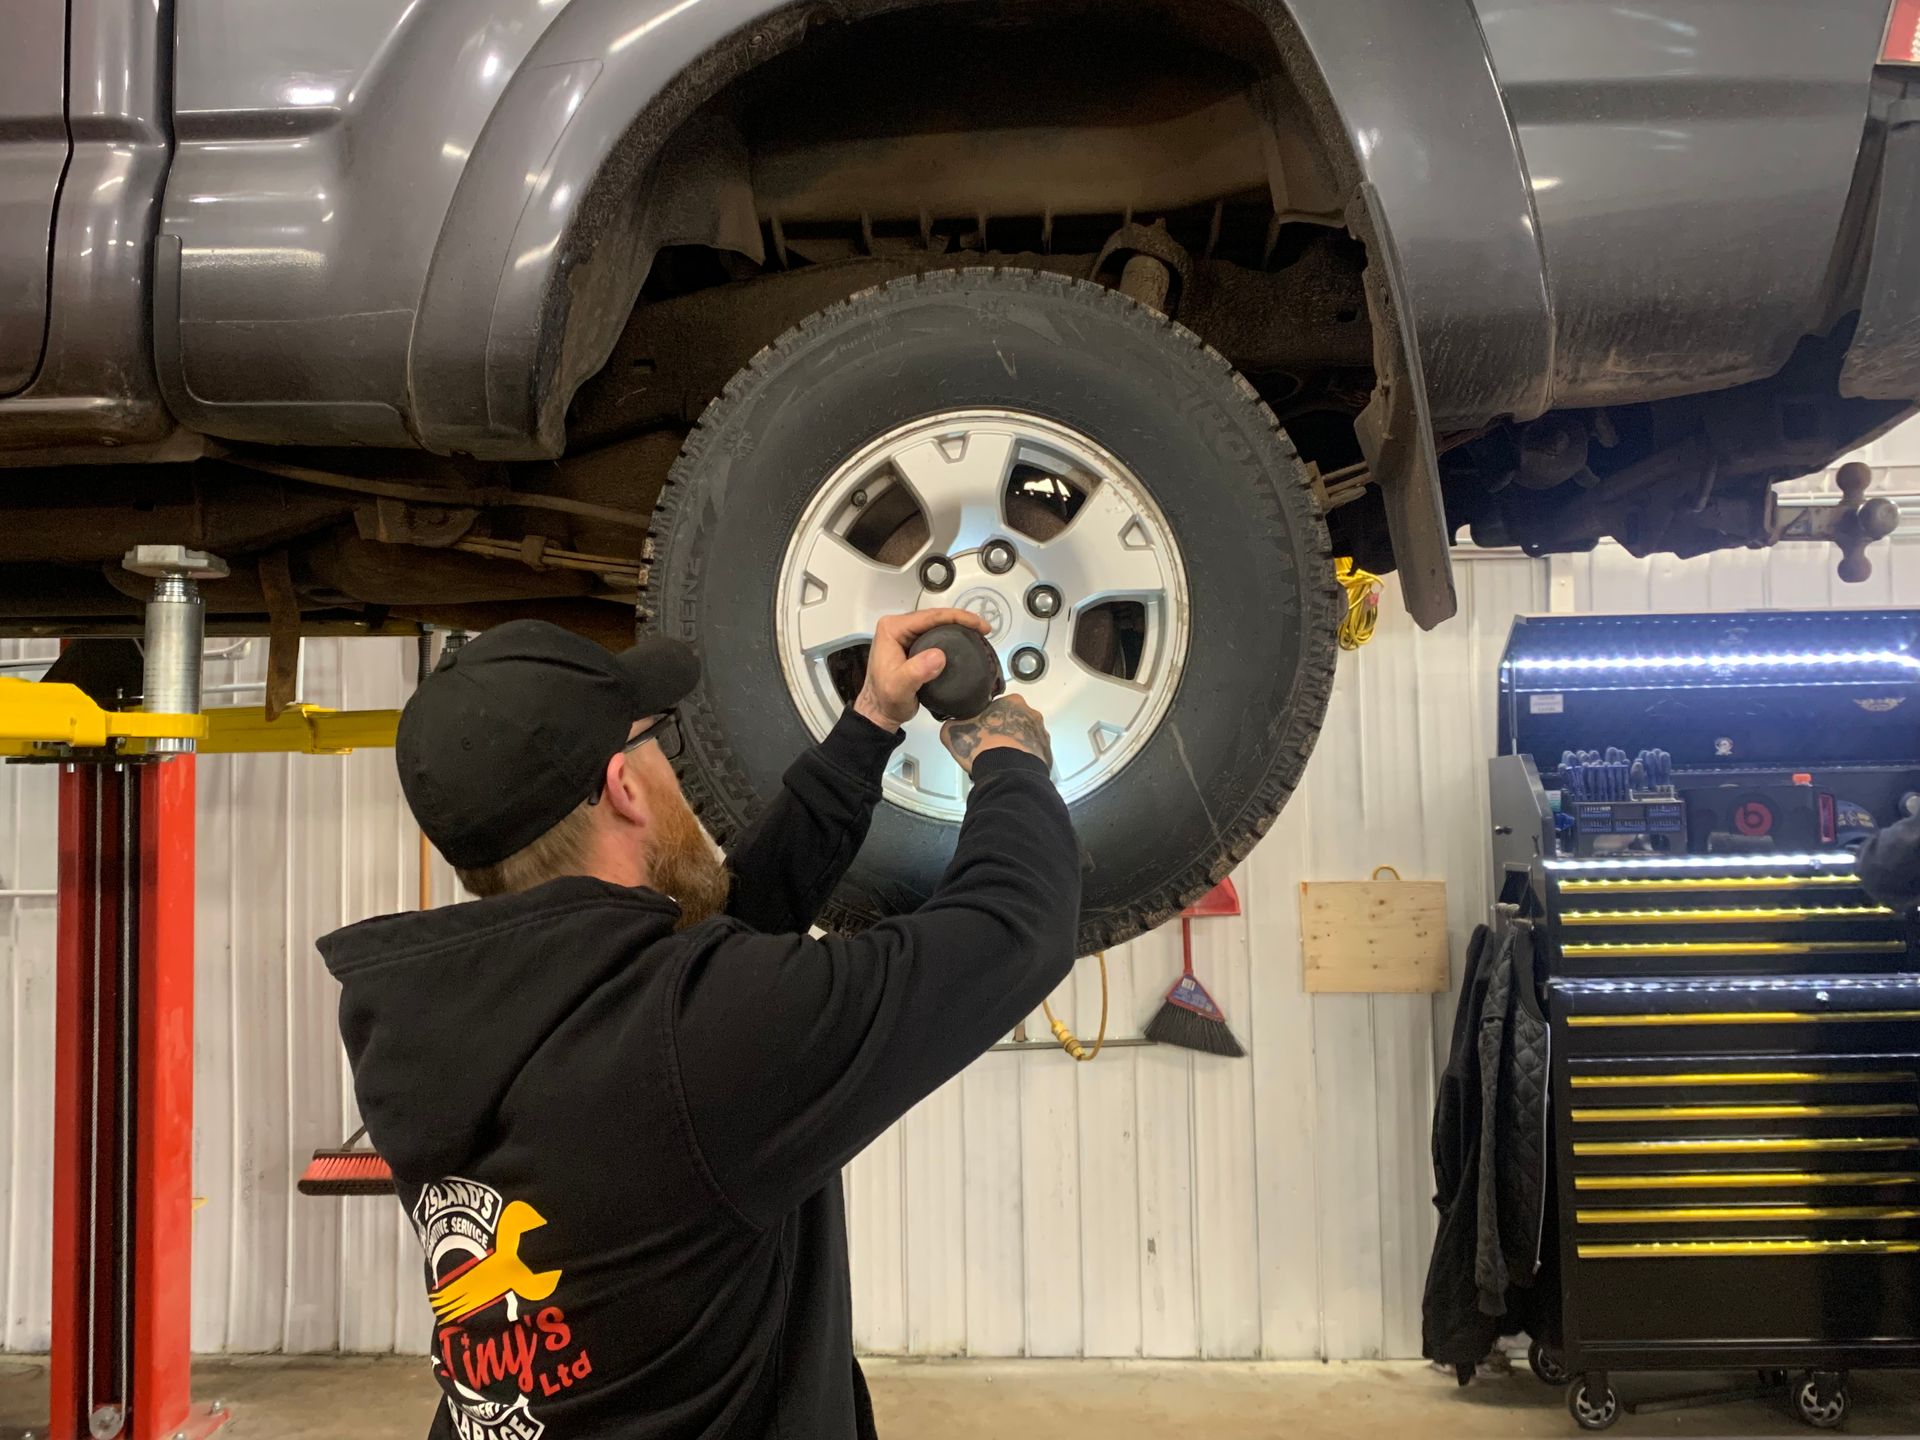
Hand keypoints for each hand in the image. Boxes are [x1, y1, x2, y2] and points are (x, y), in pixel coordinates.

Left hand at [853, 608, 992, 730]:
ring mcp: (905, 636)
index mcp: (892, 629)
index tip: (979, 625)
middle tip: (984, 629)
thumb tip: (939, 656)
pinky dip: (953, 637)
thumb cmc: (886, 701)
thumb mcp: (899, 687)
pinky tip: (966, 642)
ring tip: (980, 634)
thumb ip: (916, 671)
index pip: (929, 616)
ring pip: (937, 625)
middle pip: (935, 617)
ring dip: (959, 627)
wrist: (880, 713)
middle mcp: (898, 627)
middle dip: (961, 619)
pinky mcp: (912, 646)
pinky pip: (936, 636)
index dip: (957, 617)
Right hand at [941, 694, 1052, 772]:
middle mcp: (1030, 715)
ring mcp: (1040, 734)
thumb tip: (950, 727)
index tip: (980, 726)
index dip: (986, 716)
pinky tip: (1010, 766)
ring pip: (1025, 736)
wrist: (1006, 771)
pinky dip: (1023, 759)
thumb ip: (952, 724)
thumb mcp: (953, 731)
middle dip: (1003, 729)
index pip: (998, 704)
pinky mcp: (1046, 754)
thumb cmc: (984, 746)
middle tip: (989, 743)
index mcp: (1011, 702)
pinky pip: (1033, 754)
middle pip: (1014, 719)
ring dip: (1015, 744)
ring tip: (999, 758)